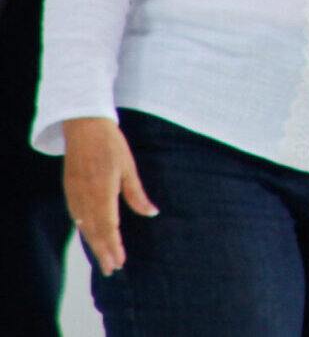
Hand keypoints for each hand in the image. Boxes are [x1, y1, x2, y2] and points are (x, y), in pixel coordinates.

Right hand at [62, 117, 156, 275]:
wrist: (84, 126)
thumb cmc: (111, 144)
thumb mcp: (128, 167)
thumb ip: (136, 194)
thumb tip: (152, 213)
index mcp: (102, 191)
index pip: (108, 227)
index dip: (114, 246)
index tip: (120, 262)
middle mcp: (85, 197)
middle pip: (94, 232)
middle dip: (103, 252)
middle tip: (112, 269)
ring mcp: (74, 194)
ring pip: (83, 226)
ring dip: (94, 243)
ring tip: (104, 258)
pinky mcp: (69, 189)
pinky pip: (75, 215)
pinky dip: (84, 229)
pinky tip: (90, 235)